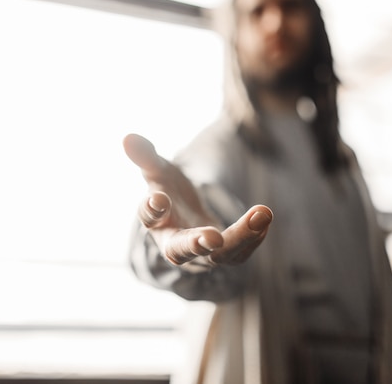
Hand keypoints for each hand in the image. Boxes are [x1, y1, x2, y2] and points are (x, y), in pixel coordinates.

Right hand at [123, 133, 272, 266]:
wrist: (186, 218)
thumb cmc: (169, 192)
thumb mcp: (159, 171)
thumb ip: (146, 157)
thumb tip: (127, 137)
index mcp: (155, 221)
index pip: (149, 218)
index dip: (152, 209)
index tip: (160, 199)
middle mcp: (173, 243)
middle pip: (180, 251)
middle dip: (196, 244)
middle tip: (212, 238)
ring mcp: (200, 254)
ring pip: (218, 255)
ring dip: (240, 237)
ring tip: (262, 213)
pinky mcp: (222, 256)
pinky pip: (238, 254)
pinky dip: (253, 237)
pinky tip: (264, 217)